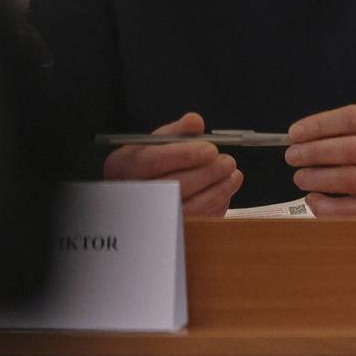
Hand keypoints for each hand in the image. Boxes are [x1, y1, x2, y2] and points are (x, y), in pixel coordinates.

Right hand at [102, 111, 241, 216]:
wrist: (142, 194)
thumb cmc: (150, 164)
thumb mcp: (155, 143)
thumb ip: (177, 131)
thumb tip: (195, 122)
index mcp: (122, 166)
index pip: (151, 161)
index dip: (184, 155)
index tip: (211, 150)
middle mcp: (130, 194)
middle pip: (172, 186)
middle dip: (207, 173)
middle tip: (227, 162)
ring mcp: (148, 218)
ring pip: (187, 208)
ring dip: (216, 190)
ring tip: (233, 174)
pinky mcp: (168, 232)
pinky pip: (195, 222)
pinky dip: (215, 206)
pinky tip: (226, 190)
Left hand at [286, 104, 355, 216]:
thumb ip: (346, 129)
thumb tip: (300, 138)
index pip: (354, 118)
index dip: (320, 124)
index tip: (295, 133)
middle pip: (351, 149)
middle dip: (314, 152)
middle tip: (292, 156)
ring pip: (350, 179)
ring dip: (317, 178)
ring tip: (300, 177)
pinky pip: (351, 210)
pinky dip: (325, 205)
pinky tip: (313, 198)